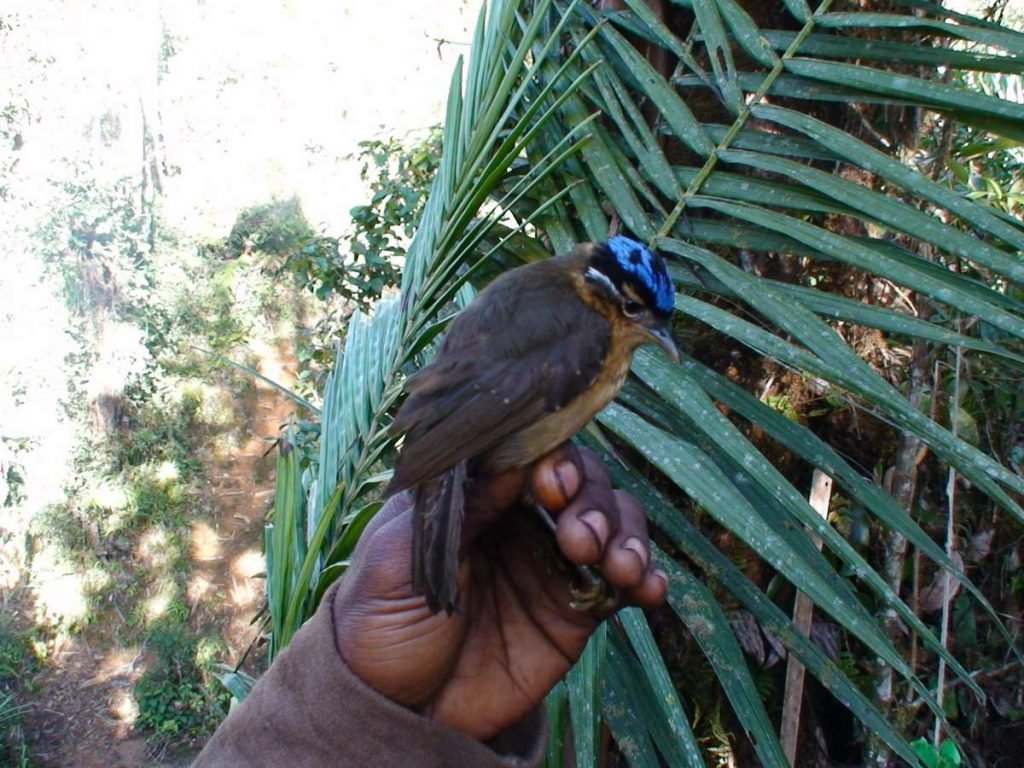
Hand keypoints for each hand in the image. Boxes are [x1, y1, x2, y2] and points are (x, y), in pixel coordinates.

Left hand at [333, 445, 666, 740]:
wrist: (393, 710)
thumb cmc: (377, 621)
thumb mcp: (399, 557)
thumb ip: (455, 509)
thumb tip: (510, 463)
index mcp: (476, 495)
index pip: (529, 455)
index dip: (552, 459)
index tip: (551, 484)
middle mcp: (520, 519)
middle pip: (581, 481)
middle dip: (592, 499)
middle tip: (580, 539)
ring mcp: (551, 563)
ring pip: (612, 523)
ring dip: (628, 533)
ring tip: (621, 566)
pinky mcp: (575, 611)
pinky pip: (623, 583)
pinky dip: (647, 577)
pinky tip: (648, 588)